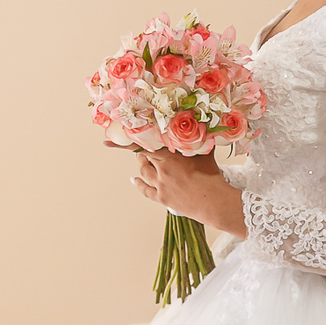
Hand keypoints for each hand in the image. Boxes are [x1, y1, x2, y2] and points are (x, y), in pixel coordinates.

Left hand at [120, 145, 247, 235]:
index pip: (143, 144)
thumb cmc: (212, 176)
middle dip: (141, 150)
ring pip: (143, 172)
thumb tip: (200, 122)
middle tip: (143, 144)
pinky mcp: (162, 198)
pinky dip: (138, 184)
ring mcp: (160, 185)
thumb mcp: (205, 153)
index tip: (110, 138)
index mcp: (170, 156)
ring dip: (141, 164)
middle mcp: (161, 170)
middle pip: (143, 157)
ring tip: (141, 159)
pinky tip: (134, 180)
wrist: (215, 202)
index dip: (126, 141)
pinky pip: (145, 190)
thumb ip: (197, 139)